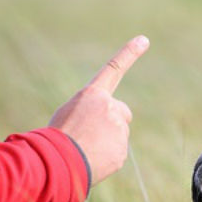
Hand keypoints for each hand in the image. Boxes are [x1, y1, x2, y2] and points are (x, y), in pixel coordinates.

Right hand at [49, 35, 148, 185]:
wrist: (57, 162)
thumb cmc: (57, 137)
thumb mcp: (69, 114)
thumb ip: (91, 112)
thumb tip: (104, 128)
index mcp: (92, 95)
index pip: (113, 69)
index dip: (129, 54)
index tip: (144, 40)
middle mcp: (110, 108)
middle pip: (122, 112)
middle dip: (114, 121)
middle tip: (93, 133)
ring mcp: (118, 129)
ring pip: (119, 135)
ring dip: (106, 141)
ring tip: (86, 148)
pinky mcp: (121, 150)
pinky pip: (116, 152)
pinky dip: (106, 157)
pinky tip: (91, 159)